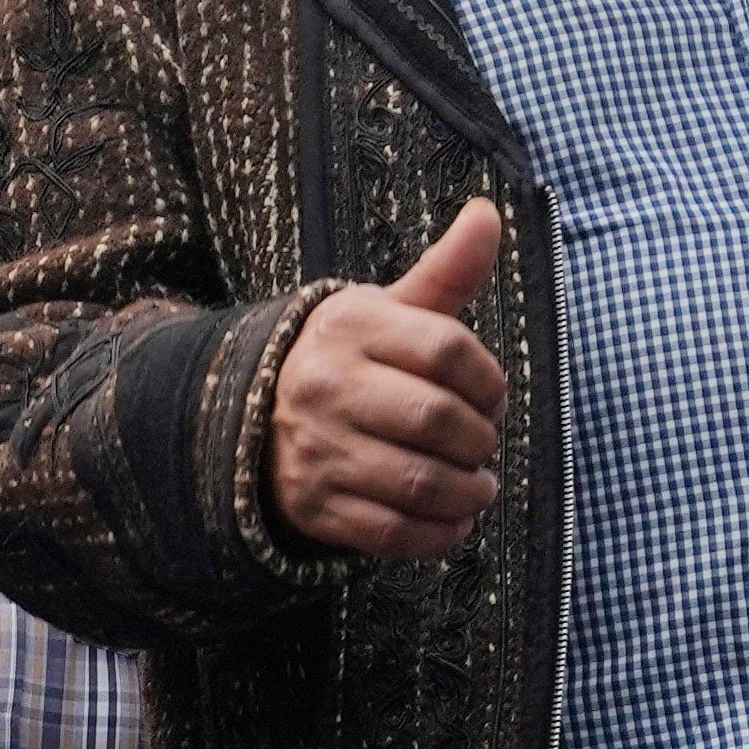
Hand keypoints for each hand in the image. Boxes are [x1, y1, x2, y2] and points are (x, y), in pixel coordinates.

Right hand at [266, 202, 511, 562]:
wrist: (256, 416)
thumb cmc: (350, 359)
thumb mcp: (388, 309)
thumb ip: (446, 271)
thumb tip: (488, 212)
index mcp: (349, 329)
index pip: (446, 349)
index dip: (489, 379)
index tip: (491, 395)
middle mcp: (325, 388)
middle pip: (437, 420)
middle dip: (480, 440)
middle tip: (484, 445)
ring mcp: (316, 451)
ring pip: (419, 483)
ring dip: (469, 494)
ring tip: (478, 487)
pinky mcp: (314, 507)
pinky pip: (392, 533)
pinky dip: (438, 535)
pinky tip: (452, 521)